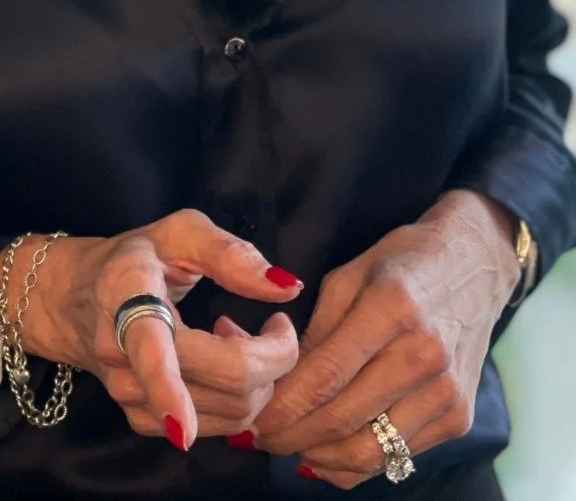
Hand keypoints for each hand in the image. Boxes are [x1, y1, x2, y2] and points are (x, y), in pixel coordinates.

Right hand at [0, 208, 301, 446]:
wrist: (80, 298)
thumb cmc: (138, 258)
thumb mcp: (180, 233)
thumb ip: (231, 254)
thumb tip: (286, 287)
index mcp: (128, 297)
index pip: (151, 349)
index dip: (167, 389)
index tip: (183, 428)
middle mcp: (123, 356)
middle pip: (224, 379)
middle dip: (273, 357)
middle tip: (275, 323)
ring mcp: (130, 396)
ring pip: (230, 411)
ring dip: (259, 379)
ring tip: (237, 334)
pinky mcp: (145, 422)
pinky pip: (219, 428)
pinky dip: (240, 399)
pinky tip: (221, 362)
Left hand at [250, 190, 520, 487]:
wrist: (476, 265)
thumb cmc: (403, 262)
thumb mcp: (350, 275)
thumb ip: (316, 329)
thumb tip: (276, 382)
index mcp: (391, 308)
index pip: (325, 375)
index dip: (283, 406)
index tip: (251, 420)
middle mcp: (425, 355)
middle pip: (343, 419)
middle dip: (291, 436)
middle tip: (260, 438)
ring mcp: (446, 392)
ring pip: (369, 452)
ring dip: (320, 457)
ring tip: (290, 446)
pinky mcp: (460, 419)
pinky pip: (397, 459)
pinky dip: (356, 464)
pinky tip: (329, 452)